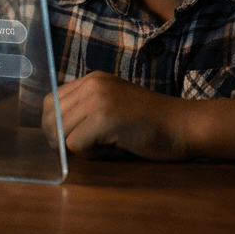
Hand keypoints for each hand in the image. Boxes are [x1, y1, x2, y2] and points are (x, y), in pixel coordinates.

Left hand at [41, 71, 234, 160]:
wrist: (183, 125)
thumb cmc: (150, 124)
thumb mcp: (112, 106)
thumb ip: (85, 112)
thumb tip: (53, 135)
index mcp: (92, 79)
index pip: (51, 101)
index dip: (56, 125)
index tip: (72, 139)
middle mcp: (92, 83)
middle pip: (50, 116)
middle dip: (60, 138)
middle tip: (86, 147)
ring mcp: (98, 98)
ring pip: (61, 131)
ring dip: (78, 146)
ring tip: (105, 145)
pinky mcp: (104, 117)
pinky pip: (74, 144)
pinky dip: (89, 154)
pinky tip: (112, 148)